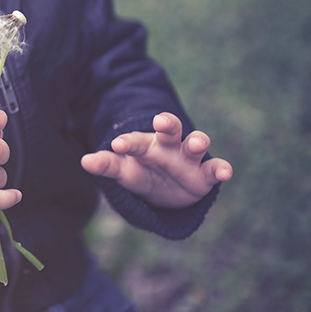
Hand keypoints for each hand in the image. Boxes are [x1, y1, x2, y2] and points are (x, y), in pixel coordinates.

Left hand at [80, 112, 232, 208]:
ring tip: (198, 143)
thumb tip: (84, 161)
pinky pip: (215, 168)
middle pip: (170, 130)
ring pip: (195, 144)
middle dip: (167, 124)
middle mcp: (169, 147)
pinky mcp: (205, 175)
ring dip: (198, 141)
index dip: (129, 142)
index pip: (137, 141)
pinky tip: (226, 172)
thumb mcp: (124, 172)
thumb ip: (107, 165)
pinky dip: (221, 169)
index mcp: (146, 145)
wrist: (165, 189)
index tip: (117, 144)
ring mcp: (189, 159)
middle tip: (161, 121)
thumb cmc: (141, 173)